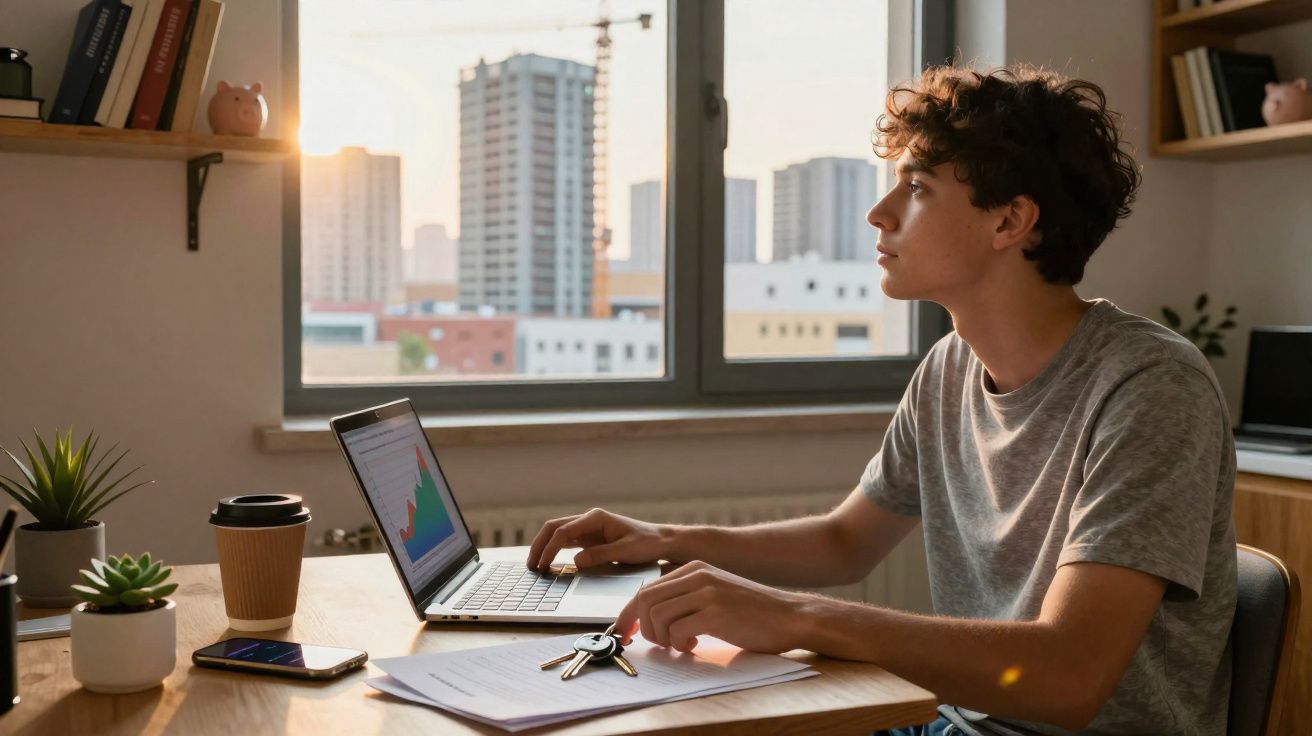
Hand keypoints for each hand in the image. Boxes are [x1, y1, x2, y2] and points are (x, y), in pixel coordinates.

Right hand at [525, 508, 669, 570]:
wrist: (660, 541)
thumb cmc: (647, 543)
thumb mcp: (626, 550)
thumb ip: (601, 555)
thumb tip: (576, 562)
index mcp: (595, 518)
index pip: (564, 531)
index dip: (550, 548)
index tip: (543, 564)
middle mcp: (588, 521)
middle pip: (554, 528)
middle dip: (540, 545)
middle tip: (531, 565)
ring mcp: (588, 529)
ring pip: (557, 534)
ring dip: (544, 547)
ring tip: (535, 566)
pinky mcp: (589, 539)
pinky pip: (566, 543)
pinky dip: (555, 551)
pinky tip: (548, 563)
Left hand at [614, 560, 812, 654]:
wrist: (791, 616)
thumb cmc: (753, 612)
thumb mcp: (715, 594)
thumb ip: (686, 599)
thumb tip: (650, 618)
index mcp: (694, 569)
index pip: (646, 589)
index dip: (628, 614)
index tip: (623, 632)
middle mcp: (697, 575)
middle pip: (645, 601)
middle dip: (642, 628)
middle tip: (656, 644)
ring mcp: (706, 592)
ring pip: (657, 616)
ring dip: (662, 638)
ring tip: (682, 645)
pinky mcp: (716, 613)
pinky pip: (677, 630)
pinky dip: (679, 644)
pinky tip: (695, 646)